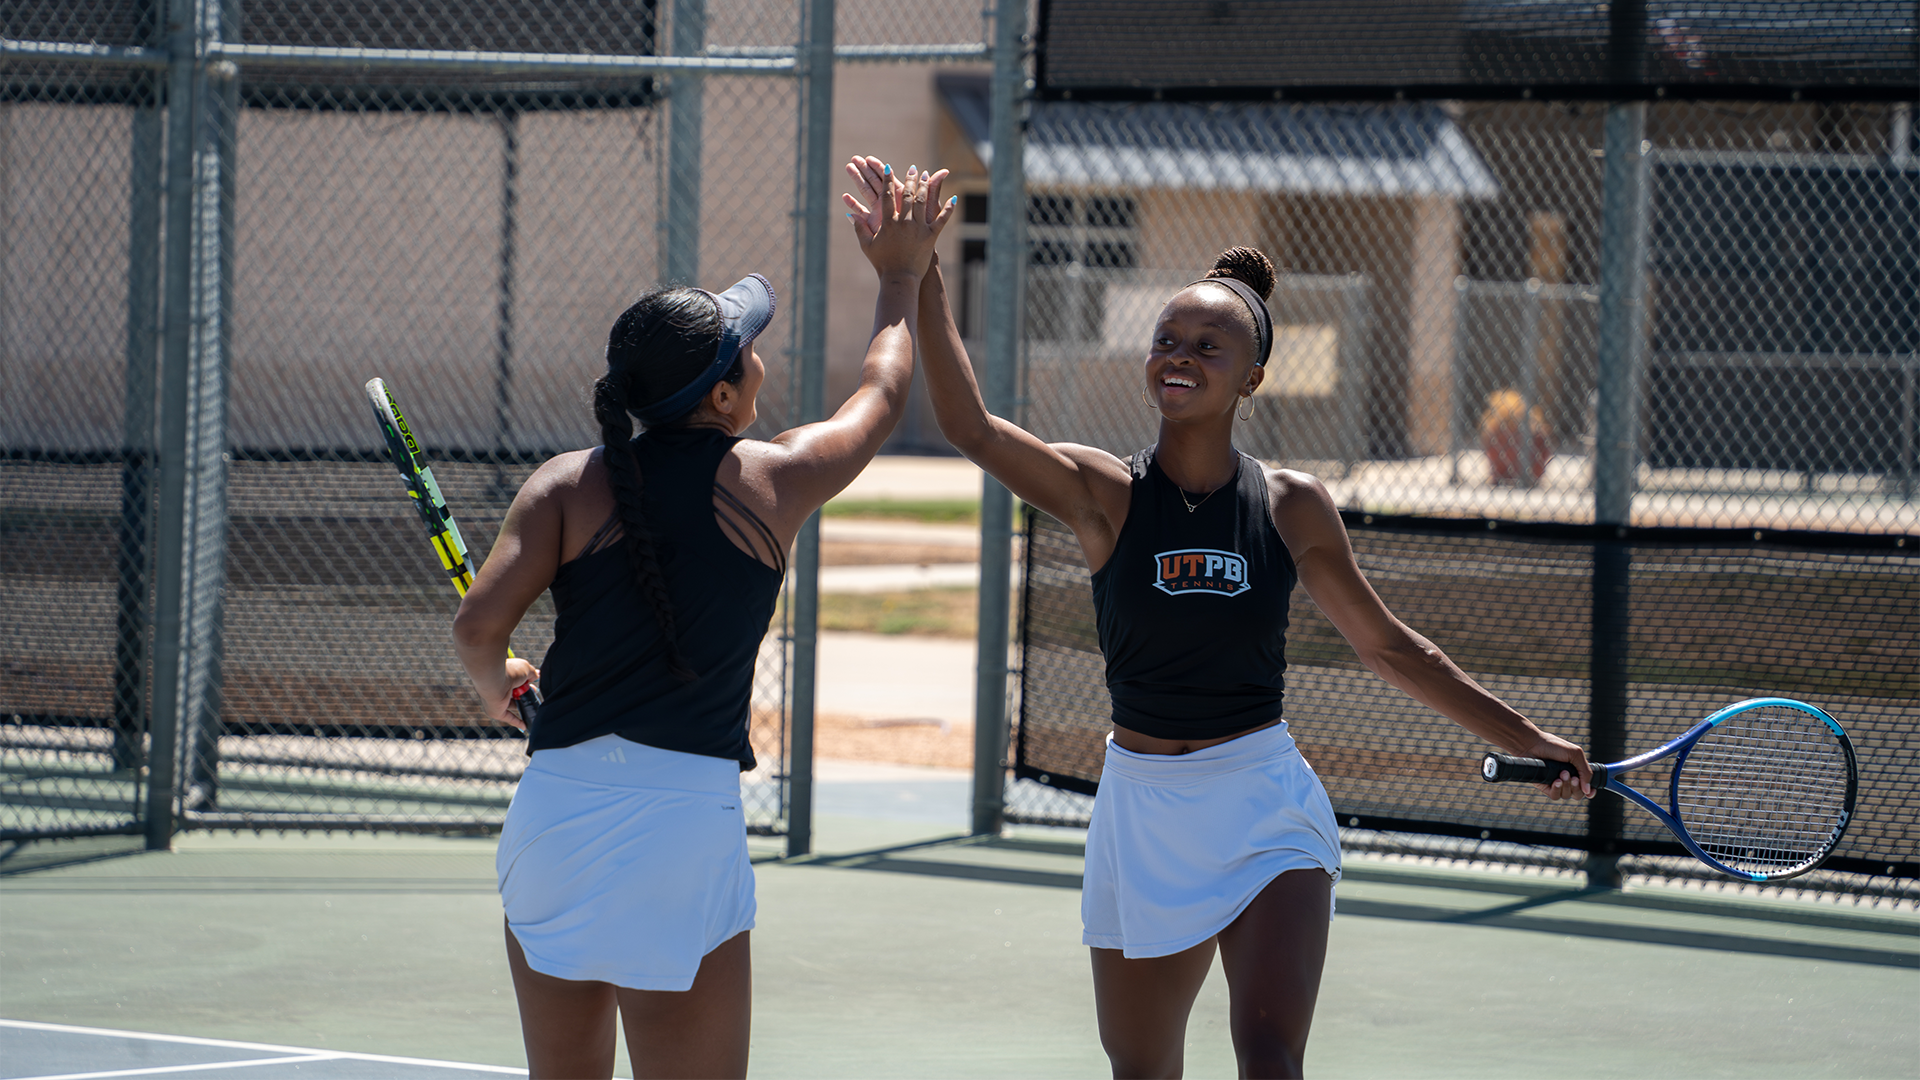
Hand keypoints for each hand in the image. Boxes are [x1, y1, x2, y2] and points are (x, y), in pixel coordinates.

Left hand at [492, 657, 539, 729]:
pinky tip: (525, 726)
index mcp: (503, 677)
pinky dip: (517, 722)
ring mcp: (497, 700)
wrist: (494, 677)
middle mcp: (499, 688)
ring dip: (523, 706)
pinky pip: (508, 718)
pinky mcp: (496, 711)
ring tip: (534, 705)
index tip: (533, 682)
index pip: (516, 682)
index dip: (526, 683)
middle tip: (534, 691)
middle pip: (515, 694)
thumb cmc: (509, 671)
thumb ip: (532, 674)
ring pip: (513, 705)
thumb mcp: (526, 669)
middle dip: (526, 693)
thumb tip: (535, 677)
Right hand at [842, 156, 953, 278]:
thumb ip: (859, 228)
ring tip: (927, 175)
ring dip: (925, 187)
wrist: (900, 279)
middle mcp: (904, 222)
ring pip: (923, 203)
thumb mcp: (868, 246)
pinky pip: (941, 220)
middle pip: (908, 195)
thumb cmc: (882, 264)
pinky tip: (954, 198)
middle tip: (913, 168)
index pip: (887, 196)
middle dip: (910, 179)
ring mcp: (919, 229)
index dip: (888, 181)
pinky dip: (948, 209)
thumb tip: (850, 214)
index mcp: (888, 223)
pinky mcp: (931, 237)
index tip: (889, 168)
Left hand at [1523, 732, 1593, 799]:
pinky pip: (1555, 796)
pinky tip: (1555, 781)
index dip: (1590, 791)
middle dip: (1577, 787)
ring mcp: (1555, 783)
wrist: (1532, 744)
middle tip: (1572, 777)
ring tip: (1562, 773)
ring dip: (1567, 786)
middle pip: (1578, 794)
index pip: (1586, 786)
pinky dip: (1557, 790)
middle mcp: (1566, 778)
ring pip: (1567, 795)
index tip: (1590, 792)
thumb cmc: (1553, 745)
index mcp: (1576, 770)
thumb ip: (1586, 772)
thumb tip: (1588, 791)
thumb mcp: (1575, 754)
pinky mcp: (1545, 786)